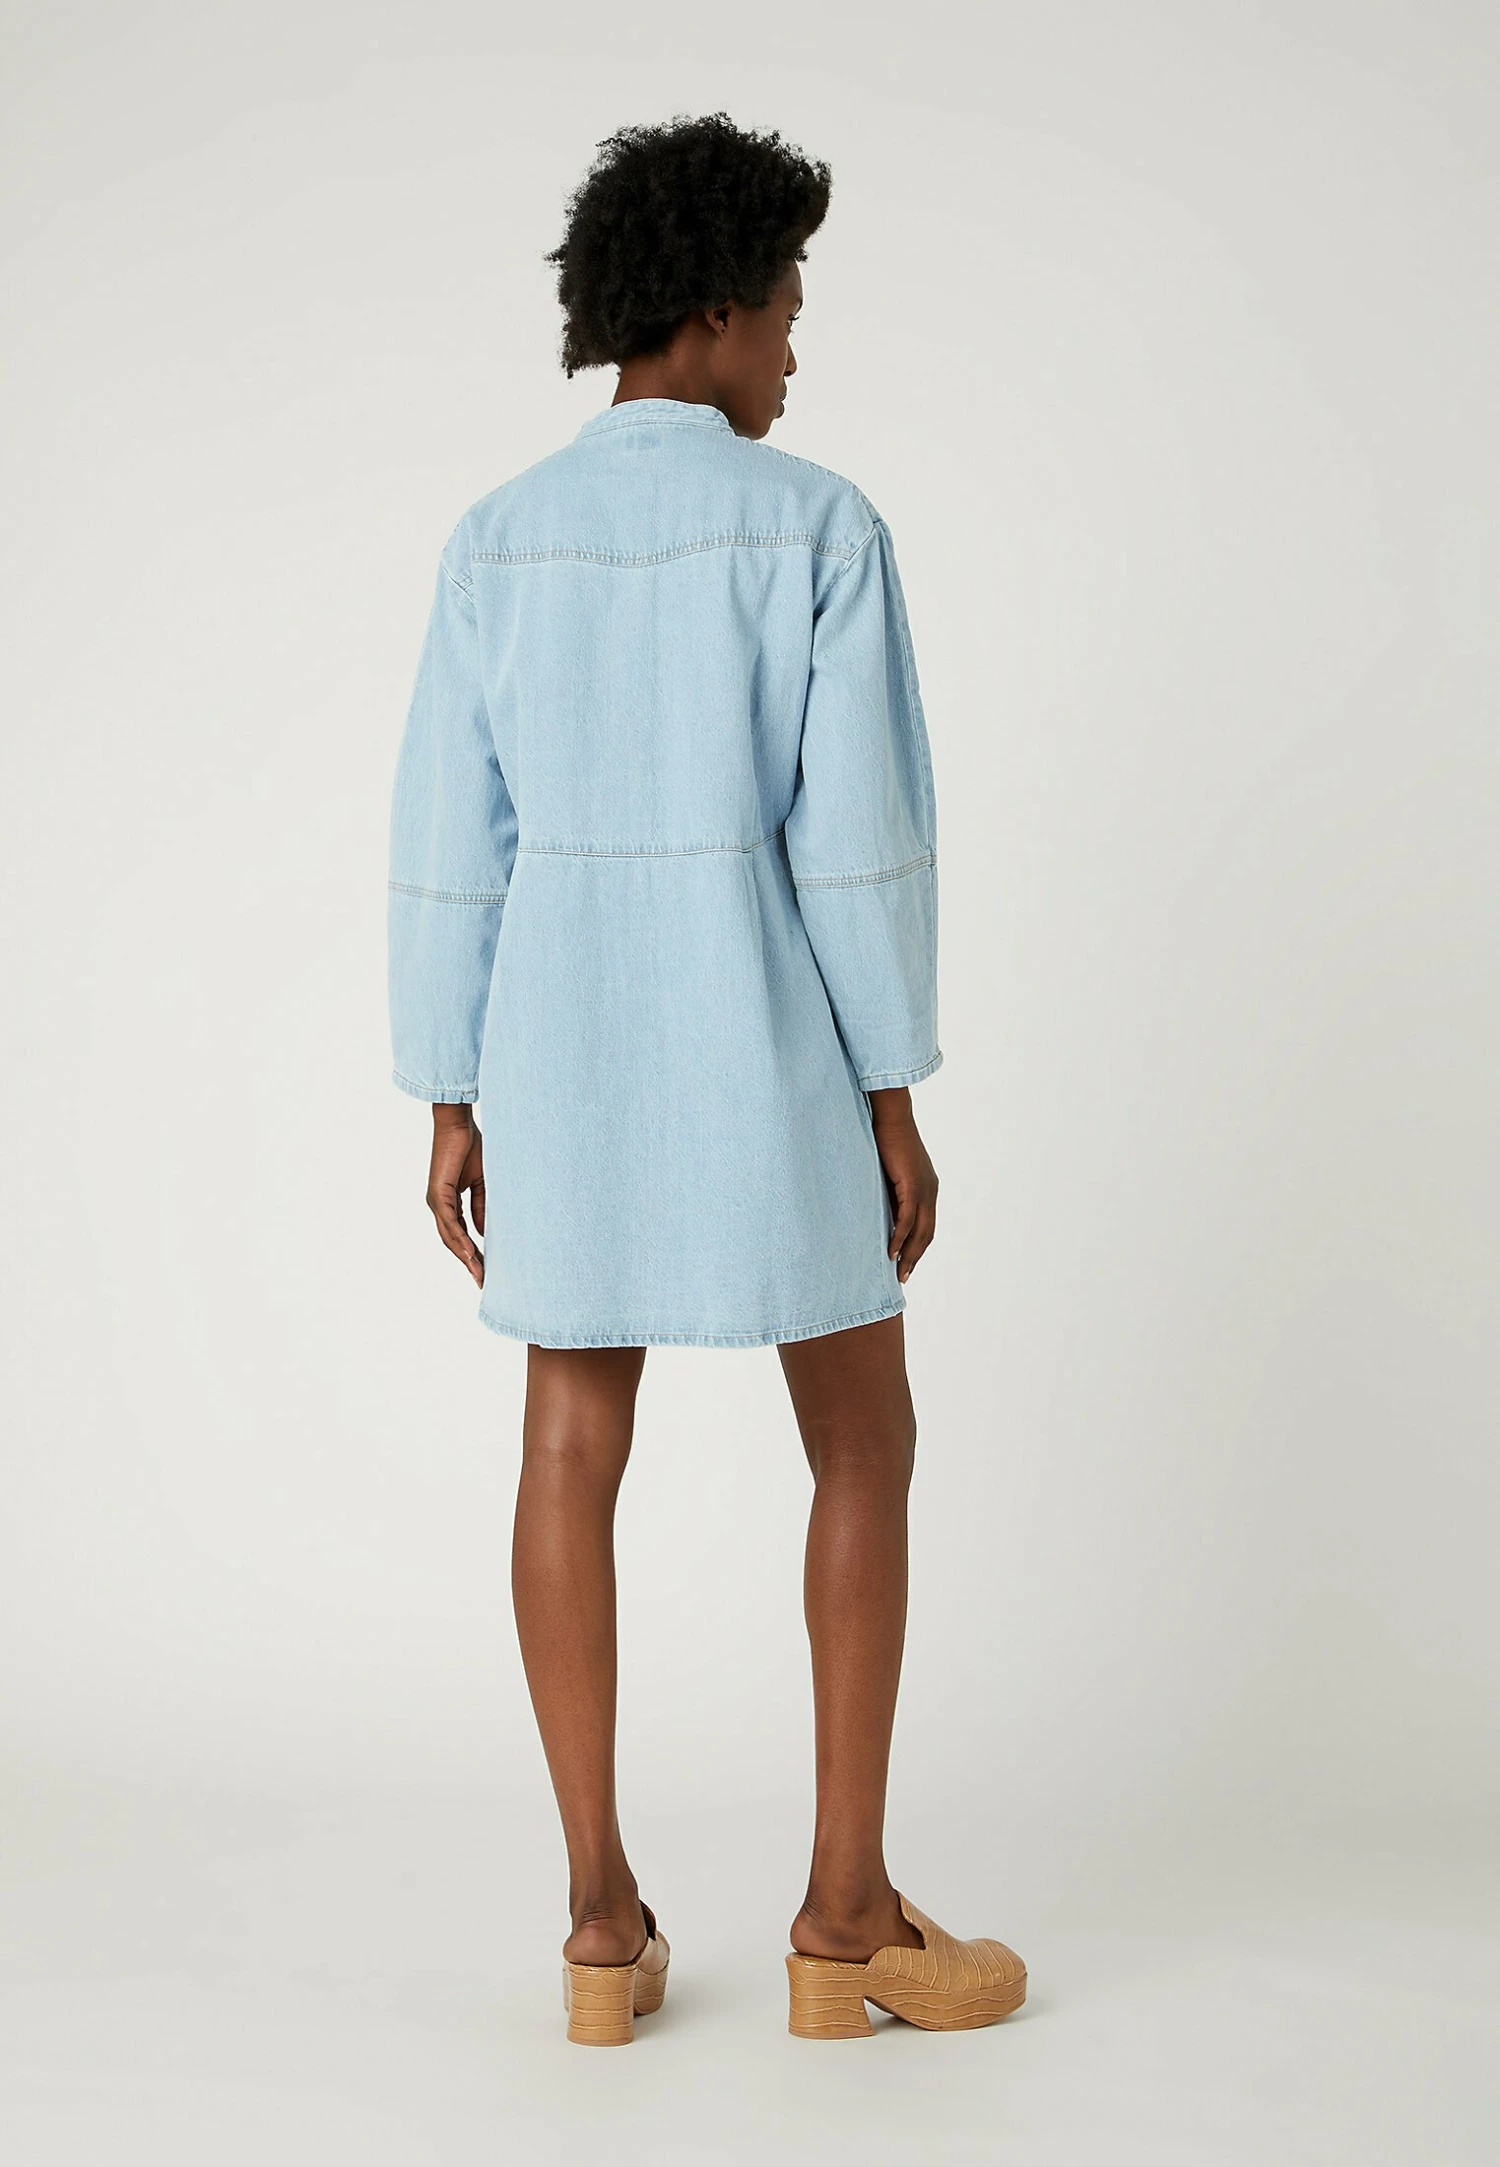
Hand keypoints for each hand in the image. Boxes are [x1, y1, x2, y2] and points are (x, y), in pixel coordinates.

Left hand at [426, 1105, 484, 1285]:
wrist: (459, 1125)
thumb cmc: (470, 1148)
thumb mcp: (482, 1183)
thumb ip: (481, 1207)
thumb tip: (483, 1233)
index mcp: (448, 1202)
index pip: (460, 1234)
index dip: (473, 1253)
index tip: (486, 1270)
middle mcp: (439, 1205)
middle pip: (453, 1241)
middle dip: (469, 1262)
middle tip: (483, 1281)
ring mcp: (436, 1201)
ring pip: (450, 1236)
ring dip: (465, 1256)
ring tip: (479, 1273)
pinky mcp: (438, 1194)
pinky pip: (450, 1222)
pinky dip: (460, 1238)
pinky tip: (471, 1252)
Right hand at [867, 1087, 937, 1281]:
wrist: (889, 1116)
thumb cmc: (883, 1139)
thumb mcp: (887, 1172)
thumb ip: (887, 1191)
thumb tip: (876, 1209)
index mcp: (927, 1187)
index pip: (926, 1225)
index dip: (917, 1246)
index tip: (905, 1263)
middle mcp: (930, 1190)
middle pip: (927, 1234)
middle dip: (914, 1257)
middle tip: (902, 1277)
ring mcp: (924, 1189)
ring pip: (920, 1231)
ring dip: (908, 1254)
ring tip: (898, 1272)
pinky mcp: (913, 1186)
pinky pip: (907, 1220)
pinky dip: (899, 1238)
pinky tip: (890, 1252)